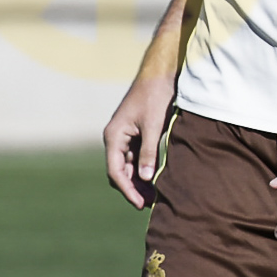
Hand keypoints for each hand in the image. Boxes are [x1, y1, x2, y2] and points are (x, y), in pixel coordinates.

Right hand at [103, 75, 174, 209]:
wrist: (162, 72)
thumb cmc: (157, 95)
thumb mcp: (155, 125)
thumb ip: (149, 152)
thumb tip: (145, 179)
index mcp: (114, 136)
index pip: (116, 171)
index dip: (128, 189)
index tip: (141, 204)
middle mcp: (115, 137)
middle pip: (120, 171)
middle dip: (133, 188)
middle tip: (151, 203)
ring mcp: (125, 135)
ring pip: (129, 165)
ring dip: (139, 179)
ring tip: (156, 195)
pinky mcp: (136, 132)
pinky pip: (137, 156)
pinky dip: (144, 167)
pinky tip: (156, 178)